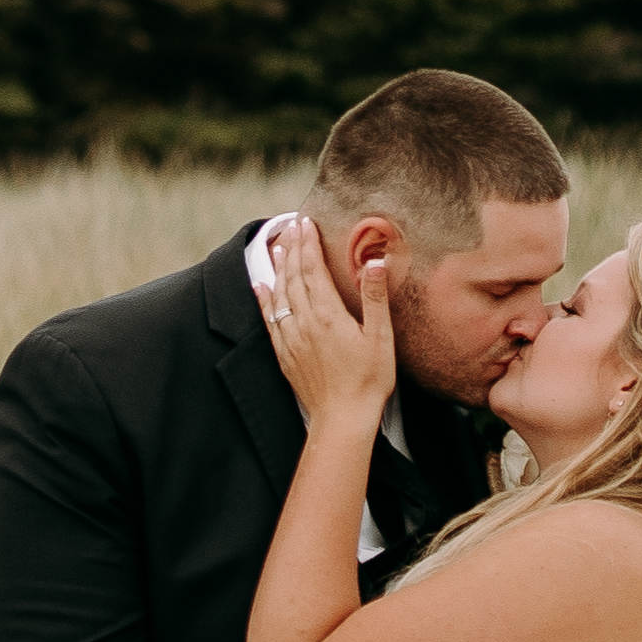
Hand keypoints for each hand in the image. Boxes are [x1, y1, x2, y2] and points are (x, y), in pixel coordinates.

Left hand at [252, 212, 394, 434]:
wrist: (343, 419)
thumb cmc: (368, 381)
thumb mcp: (381, 338)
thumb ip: (374, 298)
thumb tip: (374, 262)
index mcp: (328, 315)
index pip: (313, 269)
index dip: (308, 243)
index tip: (306, 222)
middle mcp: (304, 322)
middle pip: (294, 276)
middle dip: (292, 248)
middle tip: (291, 225)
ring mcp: (292, 338)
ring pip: (280, 294)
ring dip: (278, 268)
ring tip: (278, 246)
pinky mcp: (285, 354)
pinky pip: (269, 319)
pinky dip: (264, 299)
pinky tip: (260, 286)